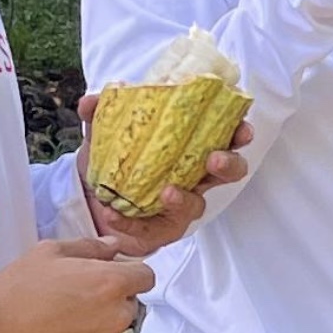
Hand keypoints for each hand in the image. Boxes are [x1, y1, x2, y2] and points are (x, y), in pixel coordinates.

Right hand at [0, 236, 154, 332]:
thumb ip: (90, 247)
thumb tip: (115, 246)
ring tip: (56, 325)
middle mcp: (115, 318)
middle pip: (127, 307)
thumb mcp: (49, 253)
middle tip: (72, 301)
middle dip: (108, 302)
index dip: (129, 275)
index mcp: (110, 284)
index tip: (111, 278)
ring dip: (93, 329)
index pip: (146, 277)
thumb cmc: (15, 291)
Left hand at [74, 90, 247, 250]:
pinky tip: (113, 214)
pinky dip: (132, 222)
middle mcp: (195, 177)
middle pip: (229, 172)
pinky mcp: (162, 230)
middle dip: (228, 165)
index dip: (238, 133)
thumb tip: (91, 102)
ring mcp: (182, 205)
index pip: (225, 137)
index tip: (241, 128)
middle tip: (214, 159)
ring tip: (167, 193)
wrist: (90, 202)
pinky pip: (153, 228)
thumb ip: (99, 116)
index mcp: (192, 148)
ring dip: (184, 199)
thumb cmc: (115, 164)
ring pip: (197, 205)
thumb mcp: (105, 136)